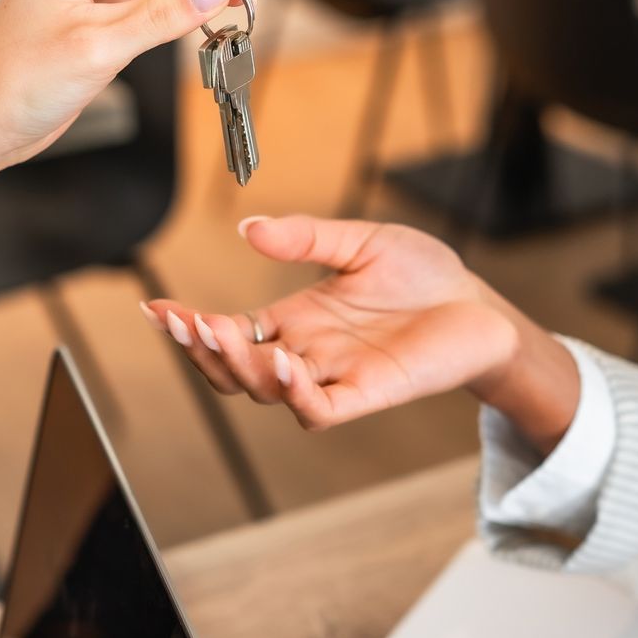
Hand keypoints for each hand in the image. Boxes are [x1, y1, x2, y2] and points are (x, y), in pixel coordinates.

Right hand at [140, 215, 581, 448]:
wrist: (480, 306)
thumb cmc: (425, 276)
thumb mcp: (360, 241)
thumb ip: (307, 238)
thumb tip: (250, 228)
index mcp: (295, 321)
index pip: (229, 333)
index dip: (190, 326)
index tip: (156, 309)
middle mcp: (306, 354)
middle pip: (233, 370)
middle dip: (200, 349)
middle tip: (183, 321)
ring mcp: (333, 377)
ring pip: (264, 392)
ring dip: (236, 367)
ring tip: (219, 332)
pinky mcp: (366, 395)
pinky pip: (317, 409)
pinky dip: (292, 391)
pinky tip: (279, 361)